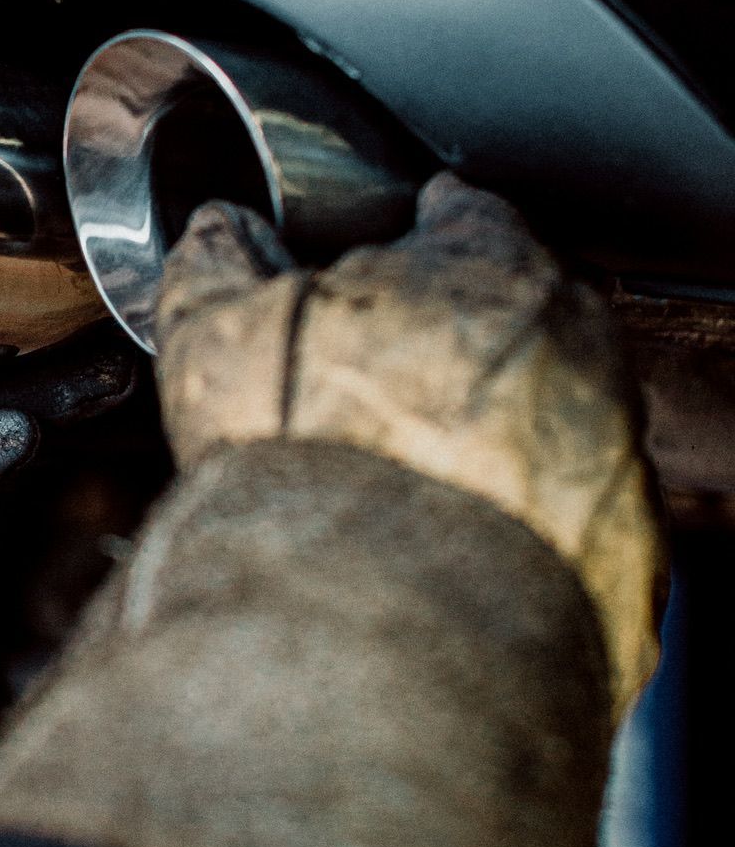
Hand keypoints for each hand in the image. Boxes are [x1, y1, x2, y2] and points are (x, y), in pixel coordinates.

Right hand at [153, 174, 665, 716]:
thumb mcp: (220, 338)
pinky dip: (525, 517)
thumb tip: (221, 232)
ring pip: (555, 408)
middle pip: (522, 311)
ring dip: (499, 428)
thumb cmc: (308, 470)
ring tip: (415, 477)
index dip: (416, 241)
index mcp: (485, 263)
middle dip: (463, 339)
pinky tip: (454, 541)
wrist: (375, 631)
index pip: (464, 215)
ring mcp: (609, 443)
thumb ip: (221, 264)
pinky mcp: (626, 541)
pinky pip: (572, 508)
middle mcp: (574, 340)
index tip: (386, 275)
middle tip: (389, 391)